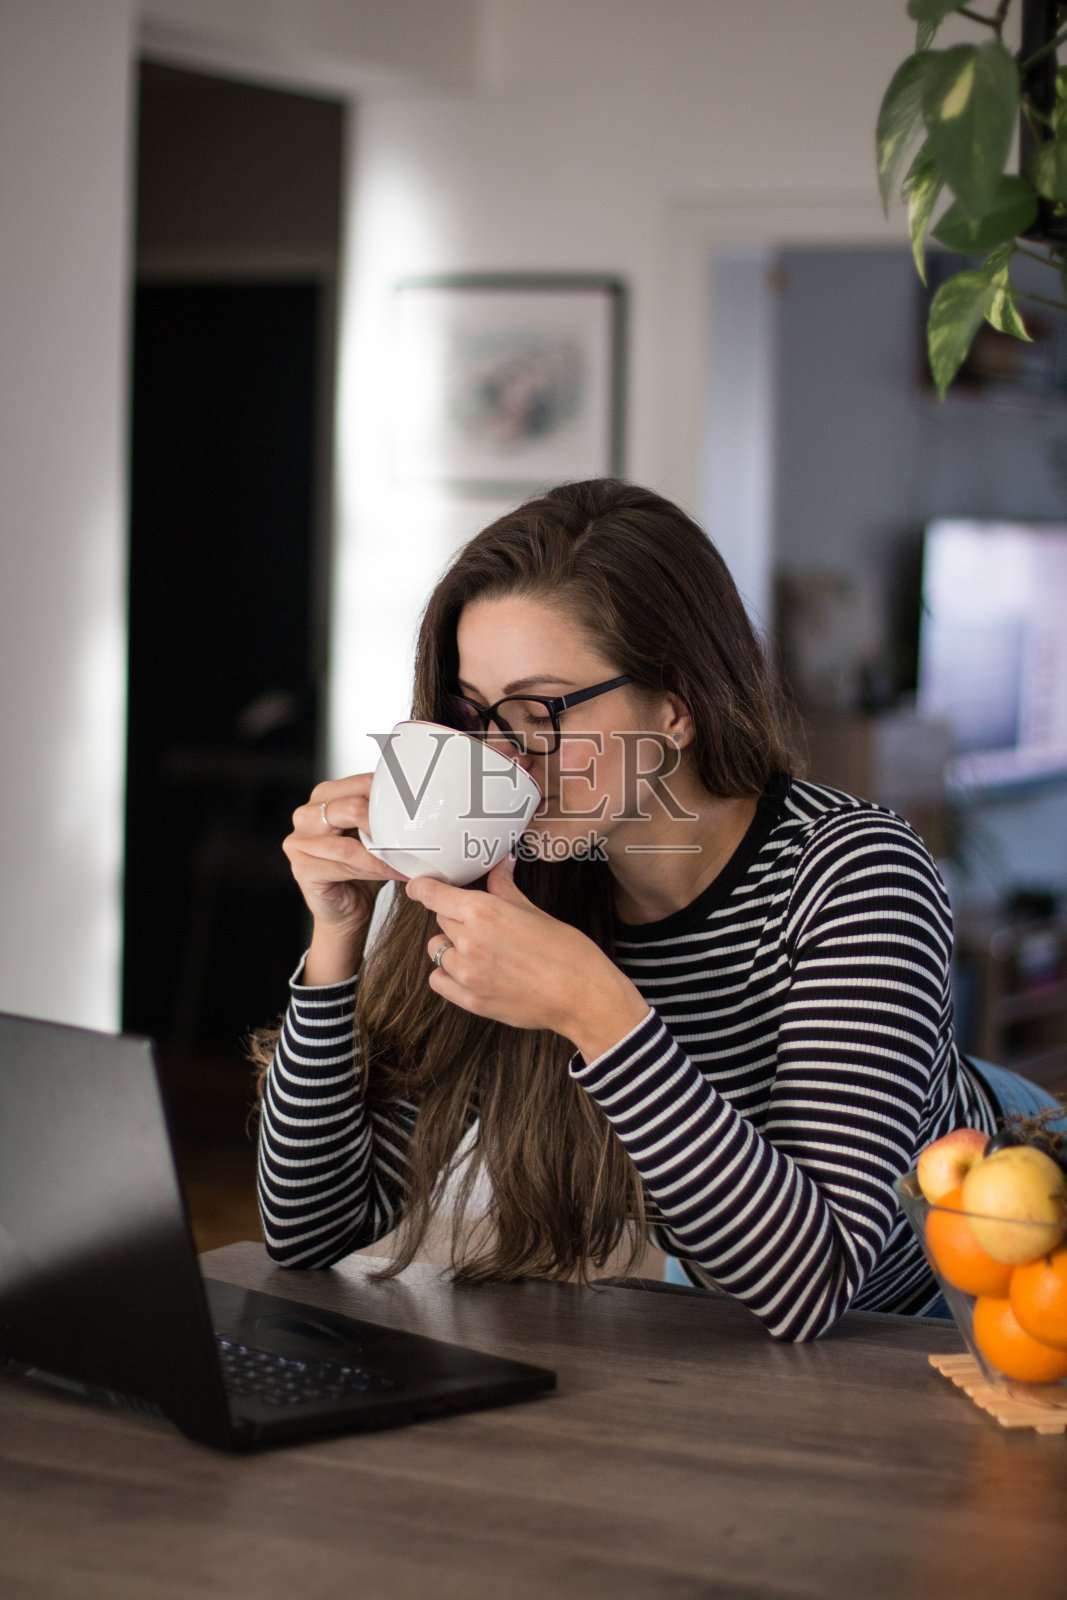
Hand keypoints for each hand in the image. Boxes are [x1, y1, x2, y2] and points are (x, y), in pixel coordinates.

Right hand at [285, 776, 407, 983]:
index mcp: (324, 797)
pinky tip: (393, 874)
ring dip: (382, 854)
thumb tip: (425, 803)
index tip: (418, 811)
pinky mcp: (301, 867)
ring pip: (349, 841)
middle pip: (352, 807)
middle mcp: (306, 814)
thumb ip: (385, 816)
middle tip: (413, 838)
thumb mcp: (375, 836)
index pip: (361, 783)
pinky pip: (344, 864)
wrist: (347, 911)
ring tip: (407, 862)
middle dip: (386, 825)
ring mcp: (298, 841)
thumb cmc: (363, 871)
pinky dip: (373, 868)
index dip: (392, 797)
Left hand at [406, 857, 649, 1059]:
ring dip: (451, 945)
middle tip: (479, 920)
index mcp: (483, 913)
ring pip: (437, 949)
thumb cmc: (568, 953)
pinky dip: (447, 973)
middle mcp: (468, 942)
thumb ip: (506, 889)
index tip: (420, 886)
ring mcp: (467, 974)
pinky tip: (468, 970)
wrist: (583, 997)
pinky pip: (438, 980)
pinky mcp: (471, 1001)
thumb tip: (500, 866)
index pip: (433, 894)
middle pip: (439, 919)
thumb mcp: (535, 912)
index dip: (423, 888)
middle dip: (454, 916)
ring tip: (478, 947)